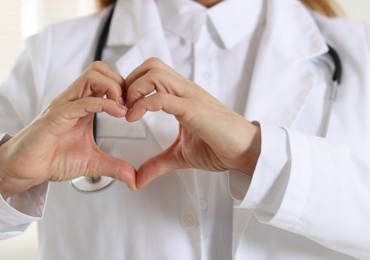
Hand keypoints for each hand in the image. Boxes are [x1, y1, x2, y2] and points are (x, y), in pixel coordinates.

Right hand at [0, 61, 135, 198]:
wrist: (25, 169)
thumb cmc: (52, 159)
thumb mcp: (91, 163)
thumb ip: (113, 167)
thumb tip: (134, 179)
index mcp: (82, 105)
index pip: (105, 79)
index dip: (124, 88)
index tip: (135, 108)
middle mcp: (73, 100)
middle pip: (99, 69)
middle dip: (120, 82)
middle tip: (130, 104)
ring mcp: (64, 105)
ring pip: (92, 76)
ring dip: (113, 88)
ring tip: (123, 108)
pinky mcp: (56, 116)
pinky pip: (82, 101)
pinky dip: (103, 104)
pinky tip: (117, 114)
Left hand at [124, 58, 260, 188]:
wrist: (248, 151)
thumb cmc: (221, 147)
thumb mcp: (181, 156)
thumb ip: (158, 164)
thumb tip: (138, 180)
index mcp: (182, 95)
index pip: (152, 72)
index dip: (132, 85)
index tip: (123, 108)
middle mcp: (186, 90)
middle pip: (151, 64)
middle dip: (130, 81)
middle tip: (121, 106)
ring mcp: (190, 97)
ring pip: (154, 74)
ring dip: (134, 89)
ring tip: (128, 112)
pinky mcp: (194, 110)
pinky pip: (163, 97)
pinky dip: (143, 104)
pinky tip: (134, 118)